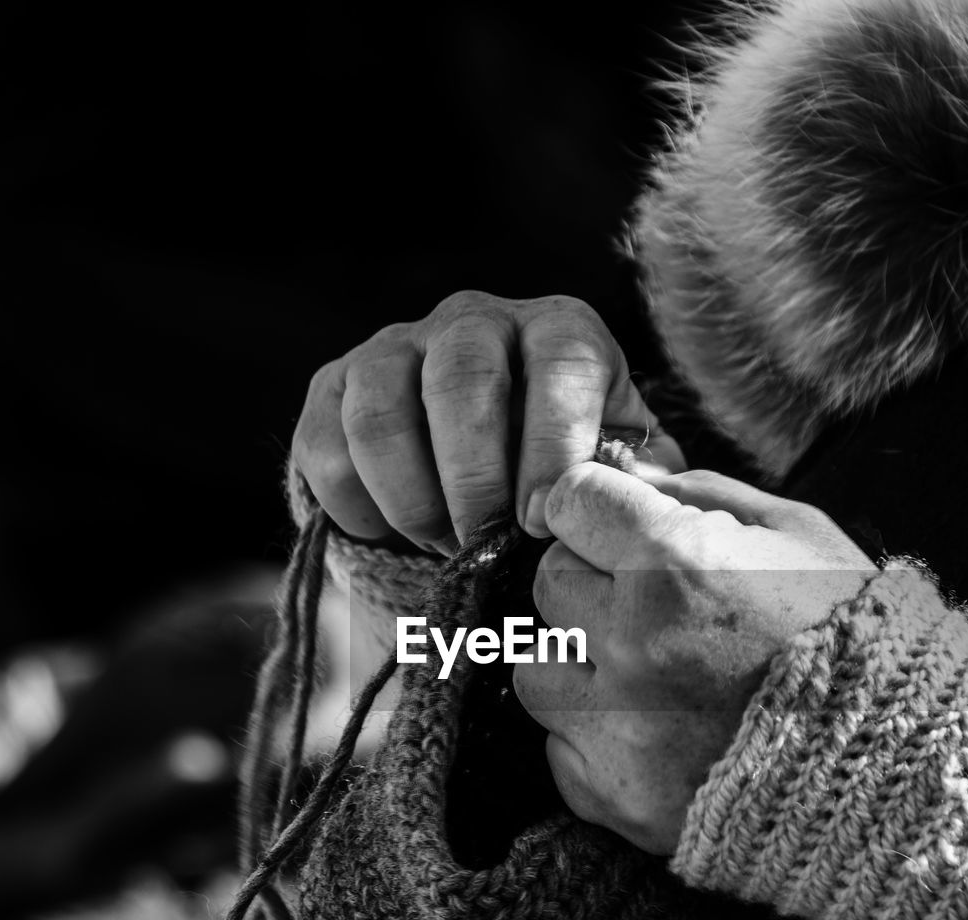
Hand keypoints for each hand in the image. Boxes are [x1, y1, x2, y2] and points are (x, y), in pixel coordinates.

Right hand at [291, 291, 684, 553]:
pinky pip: (327, 447)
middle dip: (472, 478)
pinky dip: (358, 508)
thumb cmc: (563, 480)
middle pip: (460, 376)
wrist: (481, 484)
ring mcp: (394, 349)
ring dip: (412, 499)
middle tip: (483, 547)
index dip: (552, 445)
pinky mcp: (331, 390)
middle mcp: (474, 321)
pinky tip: (394, 538)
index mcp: (559, 331)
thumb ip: (635, 486)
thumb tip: (641, 510)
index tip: (541, 522)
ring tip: (444, 549)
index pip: (560, 363)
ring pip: (380, 411)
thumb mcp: (617, 476)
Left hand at [513, 465, 876, 854]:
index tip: (615, 525)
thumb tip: (623, 474)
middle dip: (590, 584)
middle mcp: (631, 644)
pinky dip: (593, 738)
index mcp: (675, 563)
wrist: (895, 775)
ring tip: (648, 675)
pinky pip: (559, 748)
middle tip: (650, 607)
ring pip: (536, 668)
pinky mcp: (611, 796)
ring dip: (580, 663)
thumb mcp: (797, 535)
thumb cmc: (853, 638)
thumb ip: (699, 493)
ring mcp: (616, 728)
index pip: (568, 502)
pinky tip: (654, 734)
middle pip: (548, 584)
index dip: (595, 509)